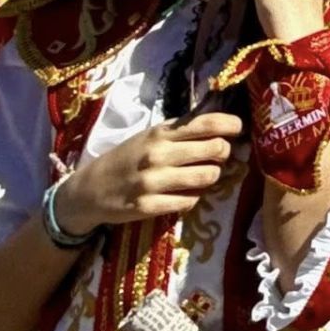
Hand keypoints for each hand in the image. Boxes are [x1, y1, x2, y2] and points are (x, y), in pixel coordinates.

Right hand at [55, 112, 243, 235]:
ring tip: (204, 175)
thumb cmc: (127, 158)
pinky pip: (190, 201)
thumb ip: (182, 130)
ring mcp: (153, 182)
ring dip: (212, 176)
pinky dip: (193, 197)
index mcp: (160, 133)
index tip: (239, 129)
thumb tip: (221, 123)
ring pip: (208, 177)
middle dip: (225, 153)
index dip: (231, 125)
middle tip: (220, 156)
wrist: (90, 190)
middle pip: (216, 150)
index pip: (207, 124)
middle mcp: (158, 155)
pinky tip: (184, 193)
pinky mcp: (149, 207)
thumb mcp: (151, 136)